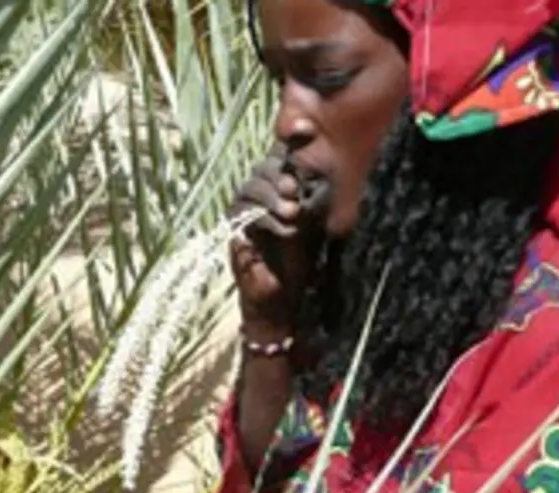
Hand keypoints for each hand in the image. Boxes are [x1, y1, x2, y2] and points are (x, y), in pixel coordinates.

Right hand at [228, 146, 322, 333]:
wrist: (281, 296)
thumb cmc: (299, 261)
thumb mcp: (313, 224)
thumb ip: (313, 196)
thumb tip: (325, 166)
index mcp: (278, 188)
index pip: (281, 157)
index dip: (292, 139)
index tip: (306, 129)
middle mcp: (258, 194)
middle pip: (263, 168)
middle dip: (279, 176)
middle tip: (294, 191)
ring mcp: (242, 210)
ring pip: (251, 186)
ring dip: (273, 197)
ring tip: (292, 213)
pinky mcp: (233, 228)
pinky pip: (245, 212)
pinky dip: (267, 219)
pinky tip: (285, 231)